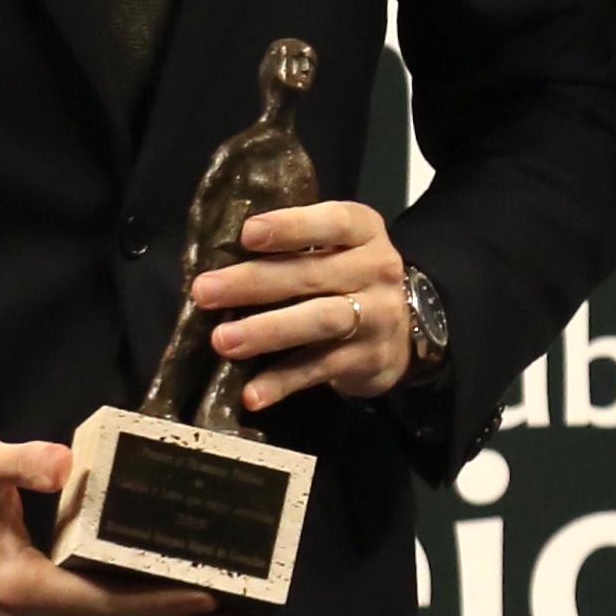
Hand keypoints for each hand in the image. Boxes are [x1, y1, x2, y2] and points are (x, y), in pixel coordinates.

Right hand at [0, 434, 258, 615]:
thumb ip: (19, 463)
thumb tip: (64, 462)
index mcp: (20, 584)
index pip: (101, 600)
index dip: (154, 599)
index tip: (207, 596)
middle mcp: (31, 612)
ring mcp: (32, 612)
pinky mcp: (34, 598)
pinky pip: (98, 609)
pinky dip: (140, 608)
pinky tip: (173, 601)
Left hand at [191, 197, 414, 410]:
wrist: (410, 330)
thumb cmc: (353, 277)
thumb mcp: (341, 248)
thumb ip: (299, 246)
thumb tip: (223, 256)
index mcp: (364, 231)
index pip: (332, 222)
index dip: (291, 226)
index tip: (247, 234)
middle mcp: (375, 270)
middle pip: (311, 274)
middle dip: (253, 282)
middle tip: (204, 291)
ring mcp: (375, 317)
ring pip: (318, 321)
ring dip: (266, 330)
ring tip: (222, 341)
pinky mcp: (366, 360)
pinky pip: (319, 368)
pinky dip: (283, 382)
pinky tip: (251, 393)